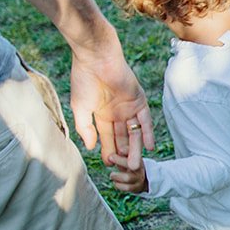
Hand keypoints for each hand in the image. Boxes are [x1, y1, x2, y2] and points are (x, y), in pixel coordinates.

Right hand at [70, 48, 153, 167]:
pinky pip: (145, 120)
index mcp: (102, 114)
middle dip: (123, 154)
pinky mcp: (140, 101)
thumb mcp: (81, 108)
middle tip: (125, 170)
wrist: (96, 59)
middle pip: (122, 138)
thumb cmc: (84, 80)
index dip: (108, 151)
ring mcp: (129, 107)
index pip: (107, 137)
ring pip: (134, 133)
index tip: (110, 165)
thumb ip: (85, 128)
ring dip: (135, 149)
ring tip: (135, 165)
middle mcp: (117, 113)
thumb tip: (90, 147)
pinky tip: (149, 147)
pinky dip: (147, 133)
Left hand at [106, 151, 149, 193]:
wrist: (141, 179)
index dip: (126, 151)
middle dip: (119, 160)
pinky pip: (126, 187)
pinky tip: (116, 182)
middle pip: (131, 163)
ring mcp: (139, 178)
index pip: (132, 152)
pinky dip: (118, 185)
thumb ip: (121, 152)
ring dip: (116, 176)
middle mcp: (139, 167)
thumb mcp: (126, 157)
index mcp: (137, 158)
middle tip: (110, 157)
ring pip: (128, 178)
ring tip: (112, 175)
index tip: (119, 150)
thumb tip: (113, 152)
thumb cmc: (128, 165)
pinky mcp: (136, 188)